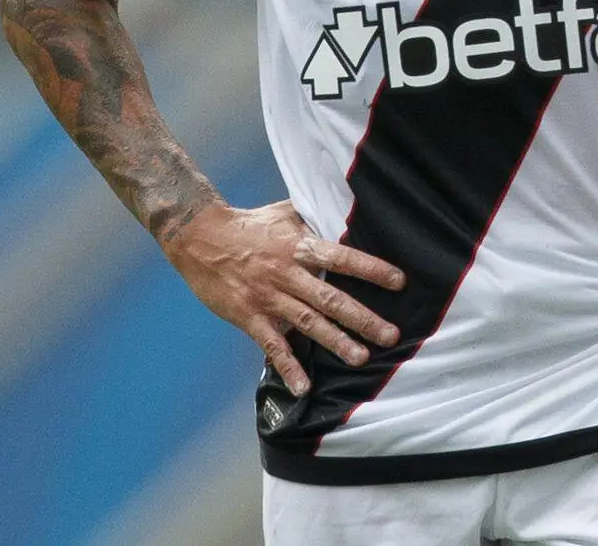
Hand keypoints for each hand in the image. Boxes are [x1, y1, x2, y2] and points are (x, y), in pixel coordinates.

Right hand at [160, 199, 405, 394]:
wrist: (198, 236)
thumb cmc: (247, 223)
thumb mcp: (283, 212)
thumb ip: (313, 217)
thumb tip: (344, 212)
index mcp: (297, 246)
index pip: (340, 257)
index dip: (370, 269)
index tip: (399, 281)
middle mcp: (286, 273)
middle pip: (329, 298)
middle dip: (362, 318)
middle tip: (390, 334)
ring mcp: (267, 296)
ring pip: (307, 323)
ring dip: (335, 341)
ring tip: (360, 358)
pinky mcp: (249, 316)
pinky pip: (272, 344)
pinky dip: (288, 366)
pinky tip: (304, 386)